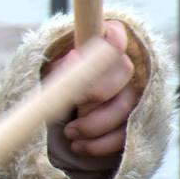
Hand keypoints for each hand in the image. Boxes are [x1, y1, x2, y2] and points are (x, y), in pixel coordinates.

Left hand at [47, 20, 137, 156]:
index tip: (85, 53)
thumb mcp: (46, 74)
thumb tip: (74, 60)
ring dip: (94, 124)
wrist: (55, 118)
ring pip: (126, 107)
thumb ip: (59, 67)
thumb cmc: (50, 89)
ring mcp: (132, 94)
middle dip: (96, 90)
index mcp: (100, 45)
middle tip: (71, 102)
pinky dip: (101, 144)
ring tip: (68, 132)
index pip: (115, 32)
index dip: (110, 40)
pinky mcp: (133, 122)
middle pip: (124, 69)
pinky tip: (78, 146)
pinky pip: (126, 134)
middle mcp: (122, 66)